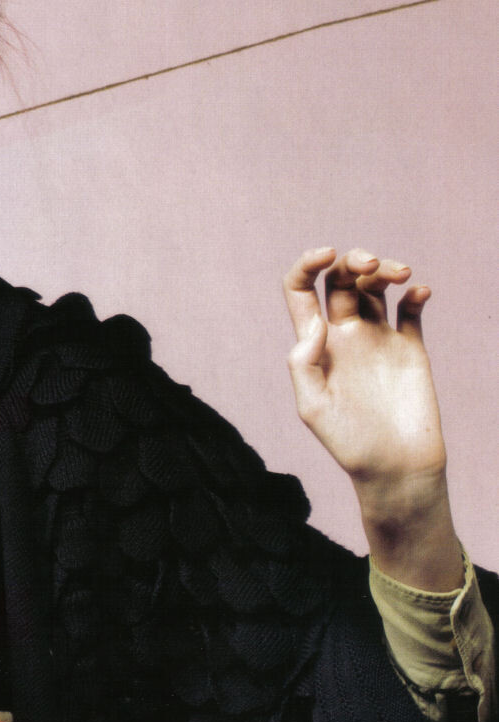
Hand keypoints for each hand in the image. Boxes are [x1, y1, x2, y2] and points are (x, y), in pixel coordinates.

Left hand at [283, 245, 462, 589]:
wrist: (396, 468)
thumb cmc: (349, 445)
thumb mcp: (313, 409)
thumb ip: (304, 363)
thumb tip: (315, 323)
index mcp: (317, 346)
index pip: (302, 292)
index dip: (308, 264)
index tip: (326, 253)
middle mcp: (346, 337)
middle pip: (343, 280)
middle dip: (354, 260)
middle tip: (370, 266)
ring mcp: (379, 341)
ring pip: (378, 288)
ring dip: (386, 269)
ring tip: (400, 274)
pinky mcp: (411, 349)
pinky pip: (412, 310)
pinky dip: (416, 293)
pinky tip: (418, 293)